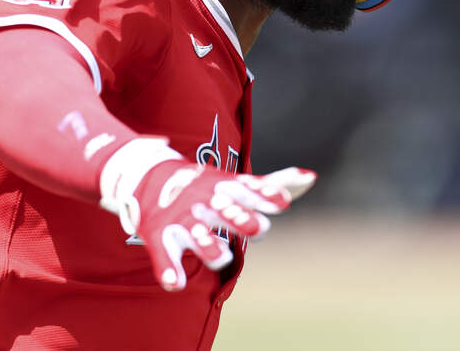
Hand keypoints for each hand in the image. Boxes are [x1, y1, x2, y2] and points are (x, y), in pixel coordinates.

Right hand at [127, 161, 315, 290]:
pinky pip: (164, 254)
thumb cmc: (204, 187)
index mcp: (227, 189)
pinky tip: (176, 283)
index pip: (250, 191)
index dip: (266, 196)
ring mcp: (183, 219)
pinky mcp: (160, 235)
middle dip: (242, 218)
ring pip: (198, 235)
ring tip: (221, 257)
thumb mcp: (235, 183)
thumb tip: (311, 177)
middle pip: (227, 211)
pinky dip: (169, 269)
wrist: (148, 176)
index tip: (283, 202)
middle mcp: (206, 202)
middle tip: (257, 227)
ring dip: (209, 246)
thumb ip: (271, 185)